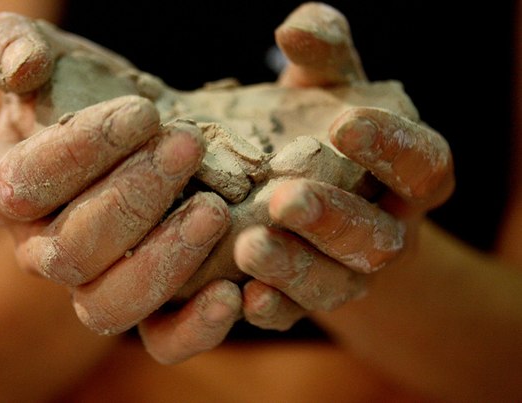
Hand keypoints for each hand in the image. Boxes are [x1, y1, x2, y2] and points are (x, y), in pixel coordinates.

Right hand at [0, 13, 240, 363]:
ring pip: (109, 306)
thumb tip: (23, 66)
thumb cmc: (93, 95)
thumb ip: (18, 48)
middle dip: (133, 198)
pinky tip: (234, 292)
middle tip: (187, 146)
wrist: (144, 136)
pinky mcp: (148, 310)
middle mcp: (43, 253)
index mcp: (8, 194)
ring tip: (215, 211)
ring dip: (164, 261)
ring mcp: (94, 288)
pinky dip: (196, 327)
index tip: (145, 111)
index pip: (25, 186)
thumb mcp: (55, 59)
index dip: (82, 151)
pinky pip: (161, 342)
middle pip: (72, 251)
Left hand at [234, 3, 454, 330]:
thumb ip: (324, 53)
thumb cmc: (323, 132)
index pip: (422, 165)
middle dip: (333, 220)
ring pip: (338, 283)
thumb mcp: (328, 86)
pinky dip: (274, 307)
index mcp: (409, 174)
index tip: (347, 124)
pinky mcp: (309, 297)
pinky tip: (242, 297)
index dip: (393, 148)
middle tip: (286, 198)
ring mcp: (350, 272)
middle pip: (376, 237)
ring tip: (249, 247)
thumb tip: (293, 28)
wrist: (314, 196)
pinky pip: (297, 313)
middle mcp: (387, 230)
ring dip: (296, 269)